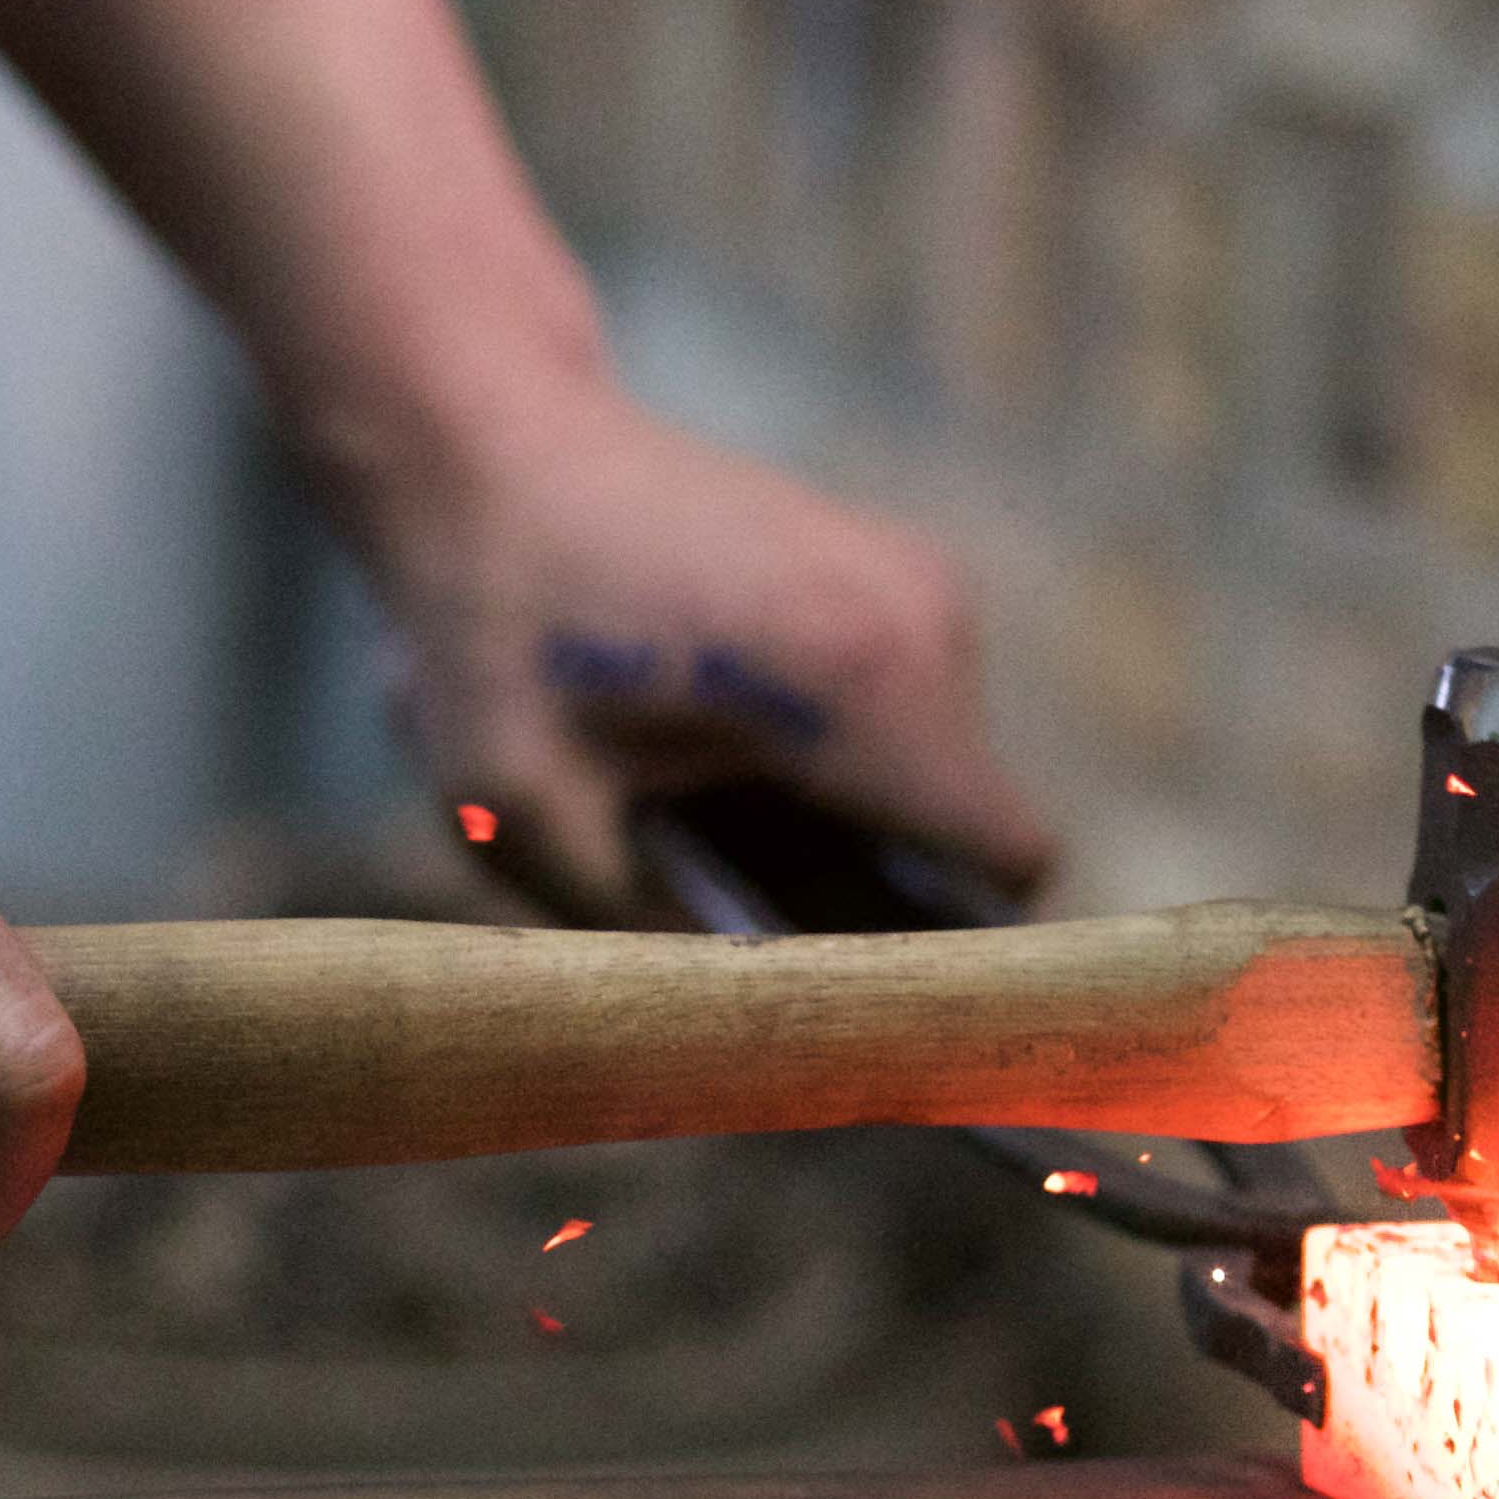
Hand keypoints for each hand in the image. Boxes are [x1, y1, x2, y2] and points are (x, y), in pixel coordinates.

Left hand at [339, 357, 1056, 926]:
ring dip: (846, 813)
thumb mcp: (534, 821)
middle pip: (964, 830)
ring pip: (940, 774)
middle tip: (725, 880)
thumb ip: (655, 947)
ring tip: (700, 790)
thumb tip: (761, 1050)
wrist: (492, 448)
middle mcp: (923, 623)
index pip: (1006, 866)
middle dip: (870, 882)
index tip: (860, 987)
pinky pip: (913, 715)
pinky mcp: (903, 568)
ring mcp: (923, 582)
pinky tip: (717, 733)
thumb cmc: (496, 631)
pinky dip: (839, 751)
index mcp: (860, 684)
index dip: (950, 952)